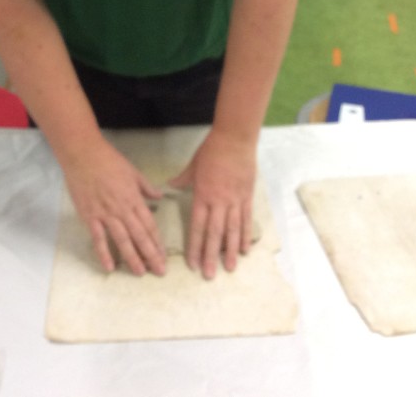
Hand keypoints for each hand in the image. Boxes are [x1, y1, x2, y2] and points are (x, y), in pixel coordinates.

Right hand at [64, 135, 166, 276]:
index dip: (157, 242)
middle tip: (159, 271)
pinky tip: (110, 267)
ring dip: (132, 258)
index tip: (163, 255)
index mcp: (134, 198)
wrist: (83, 155)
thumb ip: (146, 187)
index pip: (149, 225)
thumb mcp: (133, 172)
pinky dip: (104, 254)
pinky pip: (98, 239)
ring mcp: (105, 214)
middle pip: (140, 236)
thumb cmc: (109, 161)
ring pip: (122, 240)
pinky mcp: (89, 217)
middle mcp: (122, 209)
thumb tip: (160, 196)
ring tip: (141, 273)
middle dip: (151, 255)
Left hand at [168, 129, 256, 279]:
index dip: (195, 246)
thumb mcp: (193, 165)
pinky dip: (246, 235)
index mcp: (202, 195)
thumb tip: (168, 186)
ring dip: (230, 250)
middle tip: (210, 275)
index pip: (197, 226)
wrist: (235, 139)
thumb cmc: (211, 150)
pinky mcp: (247, 196)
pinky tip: (244, 249)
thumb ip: (182, 179)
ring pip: (232, 230)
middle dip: (211, 255)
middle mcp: (218, 201)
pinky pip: (247, 219)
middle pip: (214, 233)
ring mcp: (235, 200)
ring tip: (229, 269)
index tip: (193, 263)